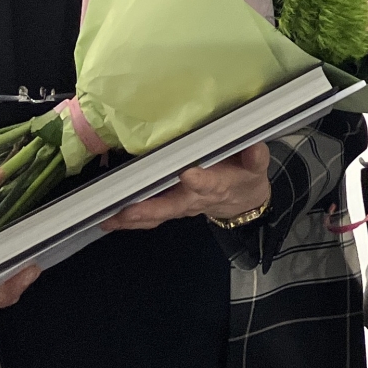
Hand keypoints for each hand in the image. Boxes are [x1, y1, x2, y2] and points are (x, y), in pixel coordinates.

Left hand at [105, 143, 271, 231]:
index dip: (199, 180)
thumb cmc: (245, 176)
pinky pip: (150, 219)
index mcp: (218, 184)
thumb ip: (255, 156)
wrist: (243, 202)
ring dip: (134, 217)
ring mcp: (182, 207)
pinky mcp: (171, 210)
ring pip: (157, 215)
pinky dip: (130, 221)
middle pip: (172, 205)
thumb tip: (254, 146)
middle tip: (129, 208)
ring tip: (110, 217)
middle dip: (150, 207)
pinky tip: (110, 220)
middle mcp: (196, 199)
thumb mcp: (257, 166)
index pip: (209, 182)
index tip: (187, 173)